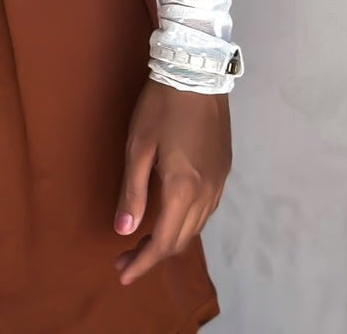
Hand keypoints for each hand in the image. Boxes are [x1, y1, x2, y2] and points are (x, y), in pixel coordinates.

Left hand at [113, 78, 231, 286]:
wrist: (196, 72)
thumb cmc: (161, 106)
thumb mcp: (138, 147)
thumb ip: (132, 192)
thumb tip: (123, 231)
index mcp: (184, 190)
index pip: (163, 241)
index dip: (142, 262)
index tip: (122, 274)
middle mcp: (207, 194)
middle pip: (181, 240)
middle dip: (153, 255)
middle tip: (125, 257)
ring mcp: (219, 183)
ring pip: (196, 227)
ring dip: (170, 239)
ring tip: (143, 241)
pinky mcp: (223, 170)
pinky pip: (205, 210)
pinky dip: (185, 223)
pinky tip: (169, 216)